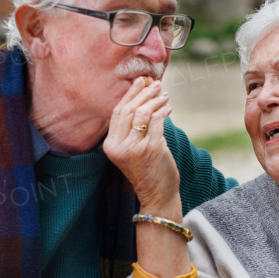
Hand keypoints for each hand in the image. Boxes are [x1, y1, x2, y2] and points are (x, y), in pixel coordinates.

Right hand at [103, 77, 178, 209]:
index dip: (129, 95)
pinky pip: (157, 121)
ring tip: (164, 96)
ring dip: (155, 101)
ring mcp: (135, 148)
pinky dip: (163, 111)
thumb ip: (131, 129)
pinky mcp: (152, 148)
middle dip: (143, 93)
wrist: (157, 195)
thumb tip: (142, 98)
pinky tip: (168, 108)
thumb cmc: (146, 170)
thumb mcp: (131, 150)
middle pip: (129, 110)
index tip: (139, 82)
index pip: (117, 113)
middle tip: (155, 84)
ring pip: (143, 113)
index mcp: (110, 146)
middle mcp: (119, 146)